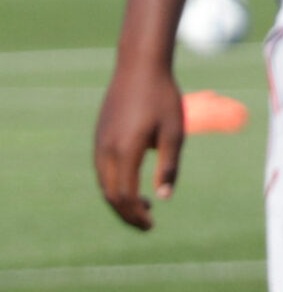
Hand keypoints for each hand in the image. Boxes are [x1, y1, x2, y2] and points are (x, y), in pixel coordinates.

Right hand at [95, 61, 186, 230]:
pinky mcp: (99, 136)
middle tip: (147, 224)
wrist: (140, 67)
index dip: (137, 215)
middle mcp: (106, 150)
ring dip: (120, 200)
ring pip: (104, 183)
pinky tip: (132, 184)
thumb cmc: (163, 98)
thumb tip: (164, 197)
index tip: (151, 225)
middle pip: (111, 195)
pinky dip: (115, 184)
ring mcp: (99, 143)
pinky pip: (103, 169)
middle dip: (127, 213)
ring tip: (143, 206)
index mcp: (125, 152)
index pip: (125, 196)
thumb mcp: (174, 133)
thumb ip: (169, 166)